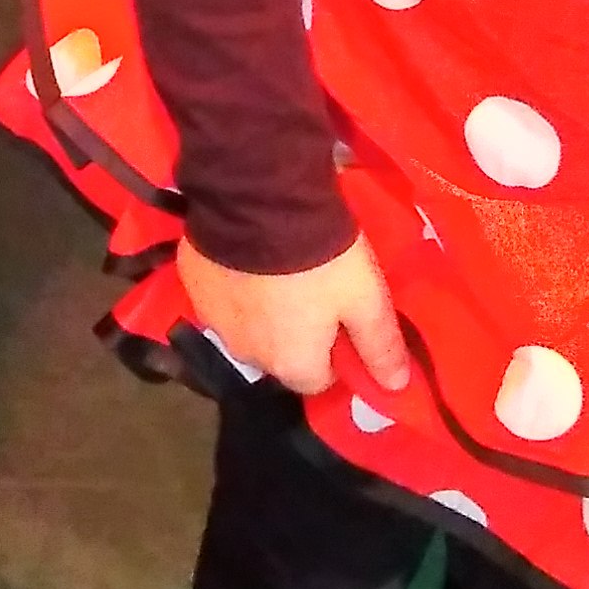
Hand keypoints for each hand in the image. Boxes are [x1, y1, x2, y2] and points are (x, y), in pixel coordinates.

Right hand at [175, 233, 412, 397]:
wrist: (258, 200)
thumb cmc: (321, 258)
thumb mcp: (365, 299)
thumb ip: (380, 346)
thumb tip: (396, 388)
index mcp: (291, 364)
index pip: (319, 379)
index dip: (335, 353)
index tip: (343, 320)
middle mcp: (247, 354)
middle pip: (280, 355)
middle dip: (295, 332)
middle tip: (313, 288)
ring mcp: (212, 320)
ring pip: (246, 326)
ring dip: (262, 308)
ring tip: (280, 268)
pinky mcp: (192, 284)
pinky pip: (220, 294)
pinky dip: (234, 283)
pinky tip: (248, 254)